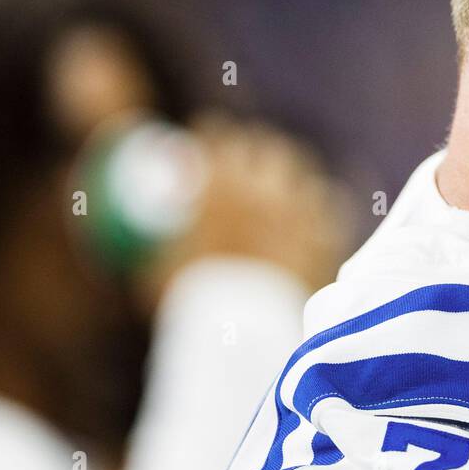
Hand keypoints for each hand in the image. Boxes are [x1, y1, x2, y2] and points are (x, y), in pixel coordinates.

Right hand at [138, 112, 352, 311]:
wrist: (244, 336)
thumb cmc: (191, 304)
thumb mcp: (155, 263)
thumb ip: (156, 228)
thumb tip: (139, 206)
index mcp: (217, 182)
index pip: (219, 133)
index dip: (215, 135)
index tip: (213, 141)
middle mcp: (261, 185)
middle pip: (264, 148)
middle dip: (255, 152)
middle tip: (250, 165)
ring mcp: (299, 208)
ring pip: (299, 173)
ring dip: (289, 178)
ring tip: (284, 193)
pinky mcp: (326, 233)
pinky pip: (330, 205)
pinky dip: (319, 209)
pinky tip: (313, 219)